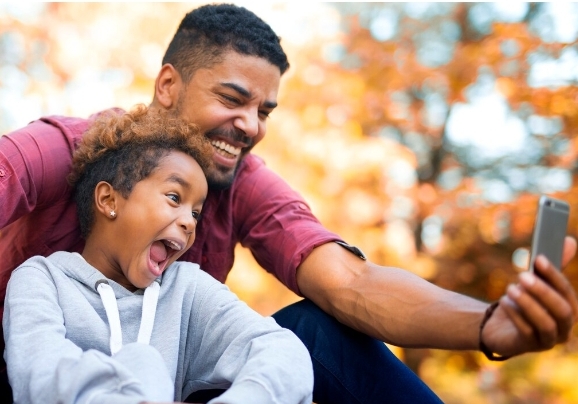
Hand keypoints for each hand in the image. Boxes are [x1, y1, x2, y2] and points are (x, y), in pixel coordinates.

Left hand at [481, 236, 577, 357]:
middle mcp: (565, 327)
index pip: (567, 292)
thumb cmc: (524, 301)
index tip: (538, 258)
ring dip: (527, 303)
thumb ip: (552, 267)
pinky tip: (503, 301)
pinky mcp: (530, 346)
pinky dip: (515, 314)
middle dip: (542, 291)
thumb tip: (569, 240)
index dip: (554, 275)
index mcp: (570, 310)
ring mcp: (548, 339)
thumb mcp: (536, 282)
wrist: (501, 326)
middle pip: (561, 310)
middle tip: (522, 274)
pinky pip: (525, 331)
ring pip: (545, 323)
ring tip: (510, 288)